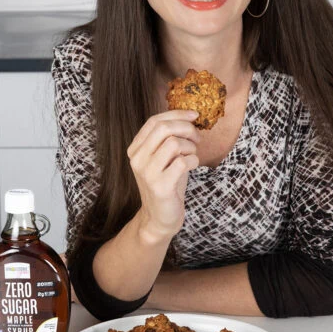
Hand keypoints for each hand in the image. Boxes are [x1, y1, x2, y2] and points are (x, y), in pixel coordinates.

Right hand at [127, 110, 200, 242]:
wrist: (160, 217)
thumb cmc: (167, 183)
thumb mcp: (164, 157)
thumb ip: (169, 138)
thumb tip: (189, 116)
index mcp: (135, 149)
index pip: (154, 121)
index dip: (176, 114)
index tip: (194, 115)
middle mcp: (137, 159)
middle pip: (163, 128)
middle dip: (186, 128)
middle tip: (197, 138)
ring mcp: (147, 172)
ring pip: (174, 143)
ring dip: (190, 147)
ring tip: (191, 156)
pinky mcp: (160, 186)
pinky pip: (183, 162)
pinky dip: (194, 161)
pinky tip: (192, 167)